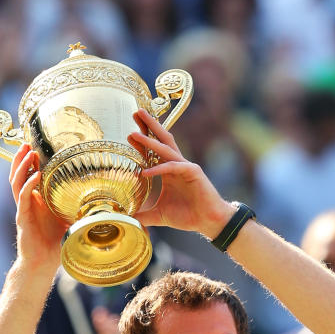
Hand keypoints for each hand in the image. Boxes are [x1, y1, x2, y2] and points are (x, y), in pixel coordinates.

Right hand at [9, 143, 67, 268]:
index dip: (32, 161)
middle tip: (27, 142)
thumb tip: (102, 198)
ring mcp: (23, 208)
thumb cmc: (56, 242)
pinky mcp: (22, 217)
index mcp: (37, 200)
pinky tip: (36, 175)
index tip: (37, 146)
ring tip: (28, 152)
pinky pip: (23, 197)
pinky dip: (28, 185)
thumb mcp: (71, 218)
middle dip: (22, 157)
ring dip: (22, 166)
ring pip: (16, 182)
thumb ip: (78, 206)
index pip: (30, 175)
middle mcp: (28, 202)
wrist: (44, 262)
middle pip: (19, 174)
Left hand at [126, 109, 233, 238]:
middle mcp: (176, 164)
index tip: (129, 134)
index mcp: (169, 171)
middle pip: (161, 140)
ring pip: (165, 149)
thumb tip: (126, 219)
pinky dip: (158, 168)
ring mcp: (185, 166)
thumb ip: (143, 215)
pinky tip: (144, 171)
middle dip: (149, 125)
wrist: (208, 221)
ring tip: (133, 134)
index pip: (154, 152)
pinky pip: (172, 167)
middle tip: (136, 111)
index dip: (143, 141)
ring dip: (149, 140)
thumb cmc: (187, 216)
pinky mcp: (193, 172)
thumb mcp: (159, 215)